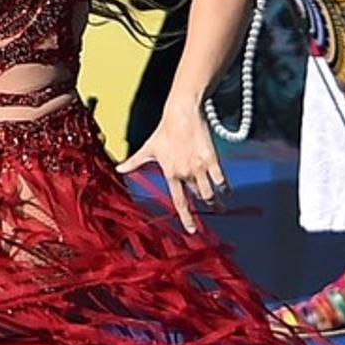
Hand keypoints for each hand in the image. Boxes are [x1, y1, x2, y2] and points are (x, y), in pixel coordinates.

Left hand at [116, 102, 228, 233]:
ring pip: (210, 192)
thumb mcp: (148, 148)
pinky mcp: (212, 159)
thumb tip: (119, 169)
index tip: (192, 230)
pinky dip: (224, 187)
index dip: (186, 217)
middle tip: (213, 209)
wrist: (182, 114)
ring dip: (216, 200)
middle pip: (199, 197)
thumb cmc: (164, 131)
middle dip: (206, 204)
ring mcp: (200, 167)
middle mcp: (186, 173)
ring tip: (220, 204)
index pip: (179, 201)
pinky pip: (221, 180)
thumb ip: (134, 162)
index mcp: (170, 174)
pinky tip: (226, 189)